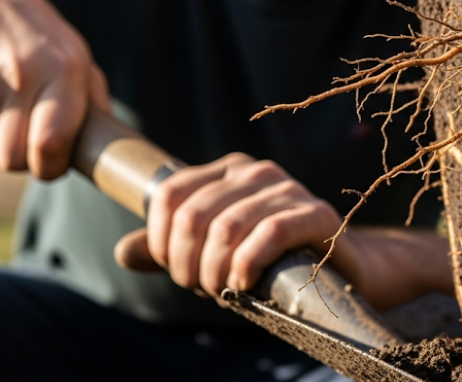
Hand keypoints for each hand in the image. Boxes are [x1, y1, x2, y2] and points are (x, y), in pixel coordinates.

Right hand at [0, 0, 108, 177]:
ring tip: (14, 116)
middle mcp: (22, 74)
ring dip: (2, 145)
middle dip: (26, 161)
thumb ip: (93, 102)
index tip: (56, 163)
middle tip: (35, 144)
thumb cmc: (42, 39)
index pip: (50, 143)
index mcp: (64, 69)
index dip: (52, 167)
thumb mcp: (79, 58)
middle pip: (13, 159)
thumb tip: (108, 149)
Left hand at [142, 153, 356, 298]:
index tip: (173, 270)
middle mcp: (255, 171)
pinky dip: (247, 266)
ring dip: (215, 272)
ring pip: (226, 228)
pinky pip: (269, 234)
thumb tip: (122, 252)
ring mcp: (288, 189)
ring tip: (223, 290)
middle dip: (187, 264)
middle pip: (193, 216)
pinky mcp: (316, 214)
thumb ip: (168, 250)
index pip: (170, 194)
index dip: (161, 240)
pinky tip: (245, 285)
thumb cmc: (269, 262)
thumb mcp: (211, 256)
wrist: (338, 272)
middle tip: (201, 288)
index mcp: (227, 172)